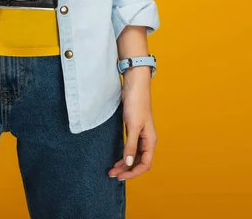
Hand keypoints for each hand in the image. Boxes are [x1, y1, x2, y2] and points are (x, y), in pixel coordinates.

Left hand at [108, 66, 156, 180]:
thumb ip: (130, 145)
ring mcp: (140, 134)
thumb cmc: (136, 104)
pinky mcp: (132, 129)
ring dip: (124, 163)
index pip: (145, 164)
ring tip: (112, 169)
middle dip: (126, 169)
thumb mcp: (132, 126)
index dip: (133, 172)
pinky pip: (129, 147)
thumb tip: (128, 163)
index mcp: (150, 140)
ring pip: (133, 155)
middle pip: (138, 161)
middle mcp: (147, 139)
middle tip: (111, 174)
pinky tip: (116, 157)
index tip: (120, 176)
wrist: (134, 86)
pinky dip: (123, 154)